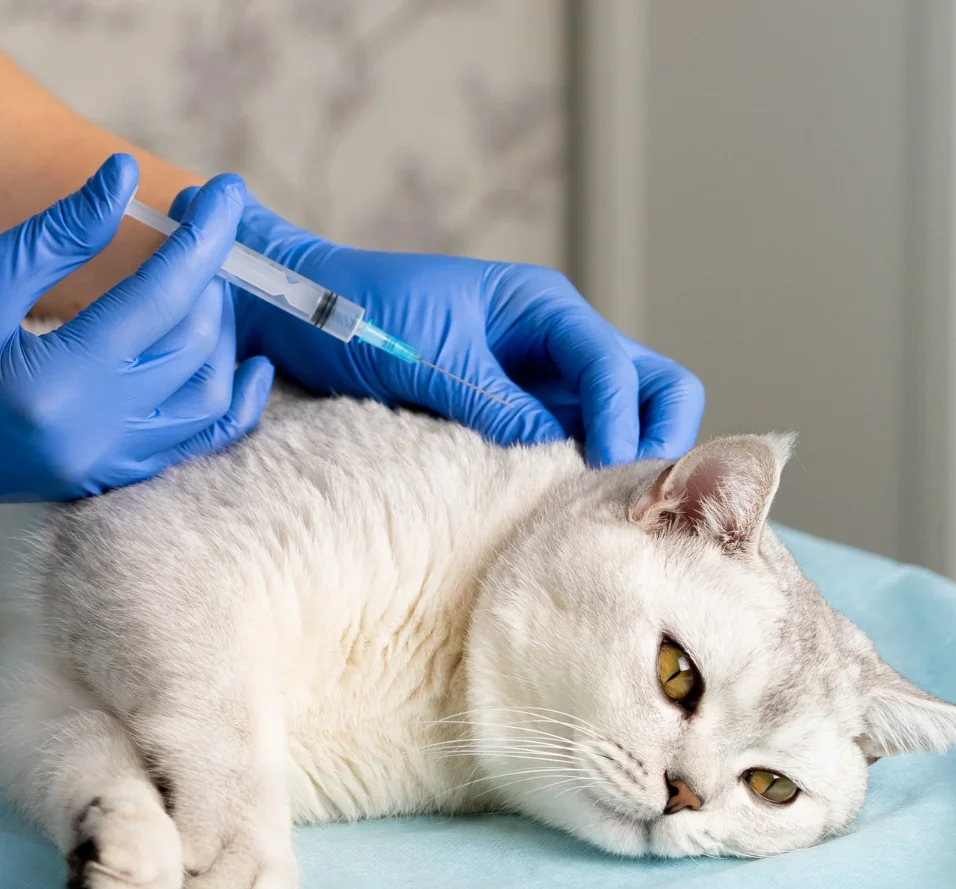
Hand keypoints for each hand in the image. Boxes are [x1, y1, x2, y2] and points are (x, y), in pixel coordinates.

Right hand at [0, 155, 273, 539]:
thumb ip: (59, 232)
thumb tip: (125, 178)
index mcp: (57, 387)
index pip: (164, 301)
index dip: (204, 239)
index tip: (227, 193)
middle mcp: (87, 440)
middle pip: (194, 353)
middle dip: (212, 281)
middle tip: (203, 225)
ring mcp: (90, 470)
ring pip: (201, 409)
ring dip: (220, 343)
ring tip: (211, 286)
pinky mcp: (85, 481)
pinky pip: (177, 447)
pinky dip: (211, 408)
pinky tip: (229, 372)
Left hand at [194, 195, 702, 464]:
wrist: (299, 316)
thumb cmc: (354, 315)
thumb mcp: (425, 356)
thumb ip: (492, 400)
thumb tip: (554, 448)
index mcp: (541, 307)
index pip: (615, 367)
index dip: (622, 422)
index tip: (610, 473)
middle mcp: (554, 342)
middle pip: (650, 387)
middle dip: (656, 436)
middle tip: (631, 497)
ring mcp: (537, 380)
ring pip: (617, 420)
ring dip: (621, 461)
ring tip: (600, 514)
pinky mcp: (511, 414)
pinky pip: (566, 443)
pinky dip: (575, 473)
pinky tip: (557, 509)